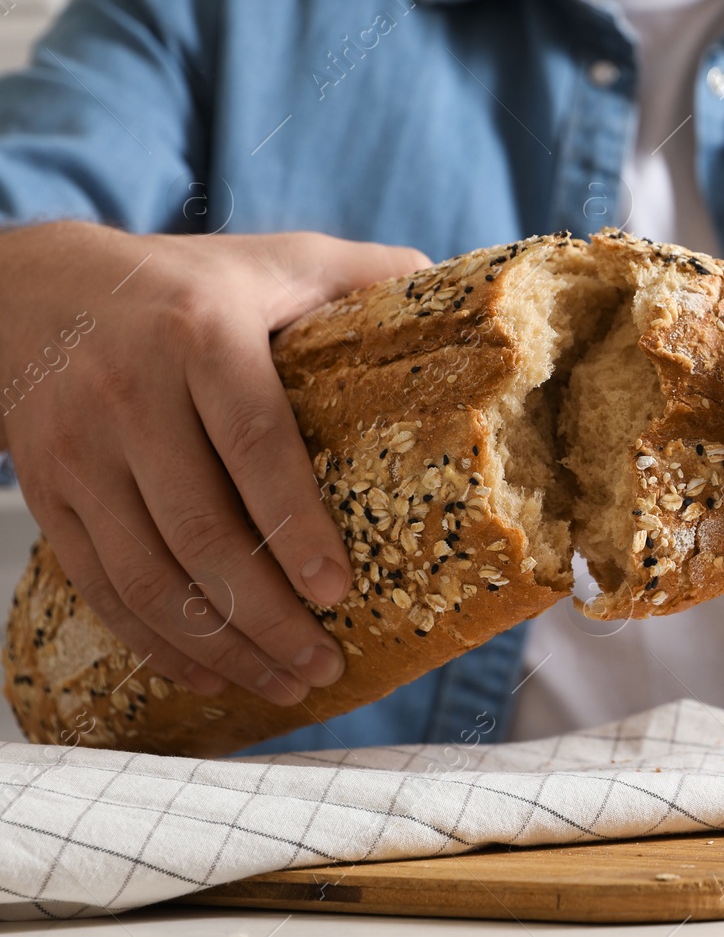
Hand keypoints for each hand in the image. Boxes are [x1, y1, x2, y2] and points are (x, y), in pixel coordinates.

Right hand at [0, 222, 429, 704]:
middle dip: (267, 614)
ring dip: (219, 645)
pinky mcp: (44, 491)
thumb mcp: (279, 259)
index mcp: (201, 334)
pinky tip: (208, 672)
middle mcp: (130, 393)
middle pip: (200, 529)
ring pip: (146, 574)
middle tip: (323, 663)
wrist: (29, 289)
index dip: (294, 524)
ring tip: (284, 681)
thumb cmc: (186, 282)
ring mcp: (78, 450)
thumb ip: (367, 272)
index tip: (338, 589)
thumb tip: (463, 298)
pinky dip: (154, 641)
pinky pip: (98, 585)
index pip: (253, 441)